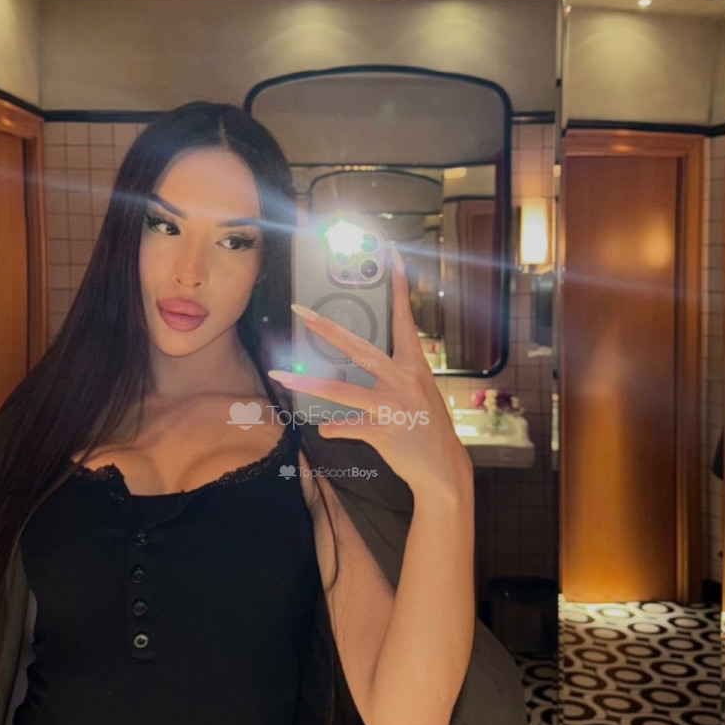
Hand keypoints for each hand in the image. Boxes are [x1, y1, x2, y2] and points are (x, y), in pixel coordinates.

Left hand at [269, 243, 472, 497]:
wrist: (443, 468)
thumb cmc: (428, 426)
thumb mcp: (419, 390)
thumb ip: (393, 372)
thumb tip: (361, 358)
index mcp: (415, 365)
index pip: (404, 318)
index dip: (398, 285)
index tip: (389, 255)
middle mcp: (404, 380)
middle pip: (359, 348)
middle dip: (327, 329)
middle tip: (300, 311)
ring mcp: (393, 406)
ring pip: (342, 390)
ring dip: (308, 382)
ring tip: (281, 375)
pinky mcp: (383, 431)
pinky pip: (347, 426)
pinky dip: (332, 426)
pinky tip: (323, 427)